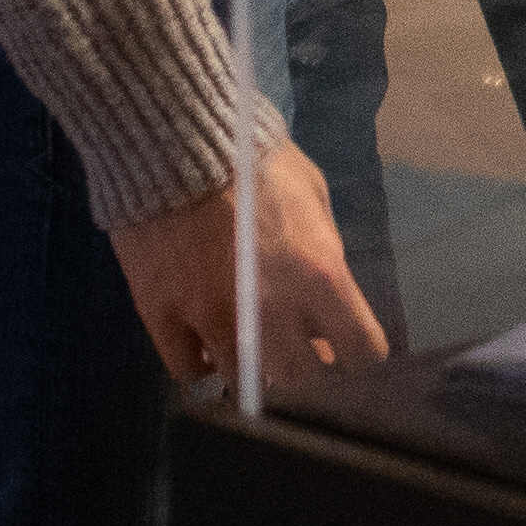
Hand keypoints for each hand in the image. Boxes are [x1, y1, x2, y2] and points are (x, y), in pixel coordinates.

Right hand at [109, 138, 384, 391]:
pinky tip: (207, 345)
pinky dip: (201, 364)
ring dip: (254, 375)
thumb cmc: (253, 159)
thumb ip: (327, 252)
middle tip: (302, 365)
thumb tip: (330, 299)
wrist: (175, 141)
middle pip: (303, 384)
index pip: (361, 352)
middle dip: (309, 380)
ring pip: (243, 385)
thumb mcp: (313, 195)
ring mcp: (213, 318)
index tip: (349, 359)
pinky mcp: (164, 317)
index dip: (360, 362)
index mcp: (319, 274)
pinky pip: (188, 370)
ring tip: (254, 356)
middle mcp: (271, 308)